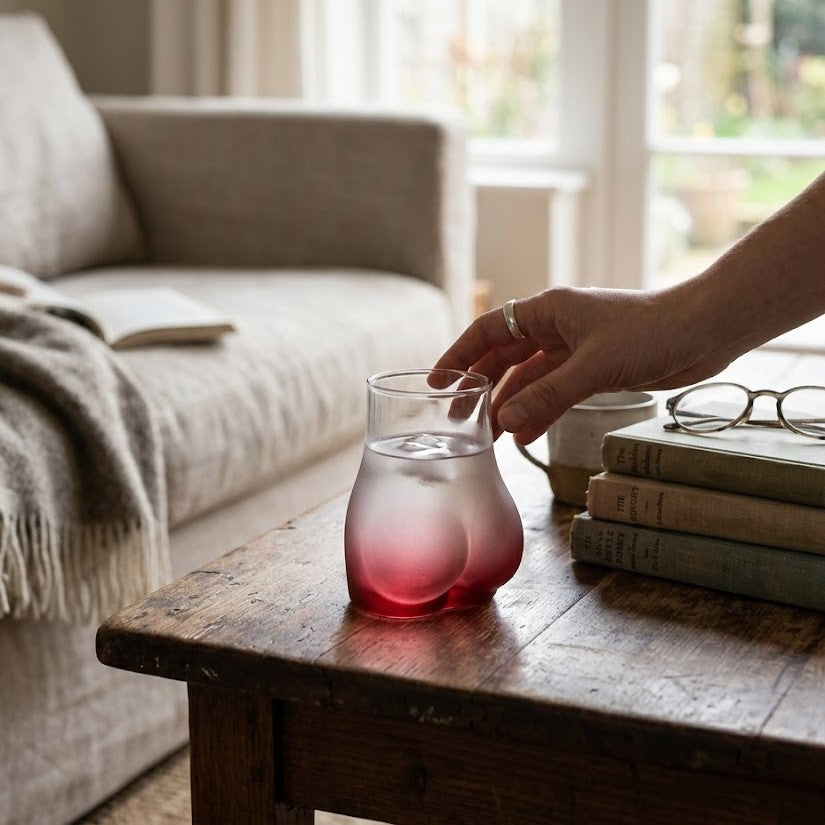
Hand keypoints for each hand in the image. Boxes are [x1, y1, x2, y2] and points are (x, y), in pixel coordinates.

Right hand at [435, 286, 737, 443]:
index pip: (489, 331)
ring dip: (511, 405)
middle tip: (459, 418)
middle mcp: (556, 327)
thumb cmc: (651, 331)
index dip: (459, 355)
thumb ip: (548, 394)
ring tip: (490, 436)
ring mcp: (574, 350)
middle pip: (505, 358)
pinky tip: (526, 434)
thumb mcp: (593, 366)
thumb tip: (506, 420)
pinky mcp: (593, 370)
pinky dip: (540, 412)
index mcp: (548, 310)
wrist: (704, 332)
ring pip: (530, 380)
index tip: (437, 381)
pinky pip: (555, 393)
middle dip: (482, 387)